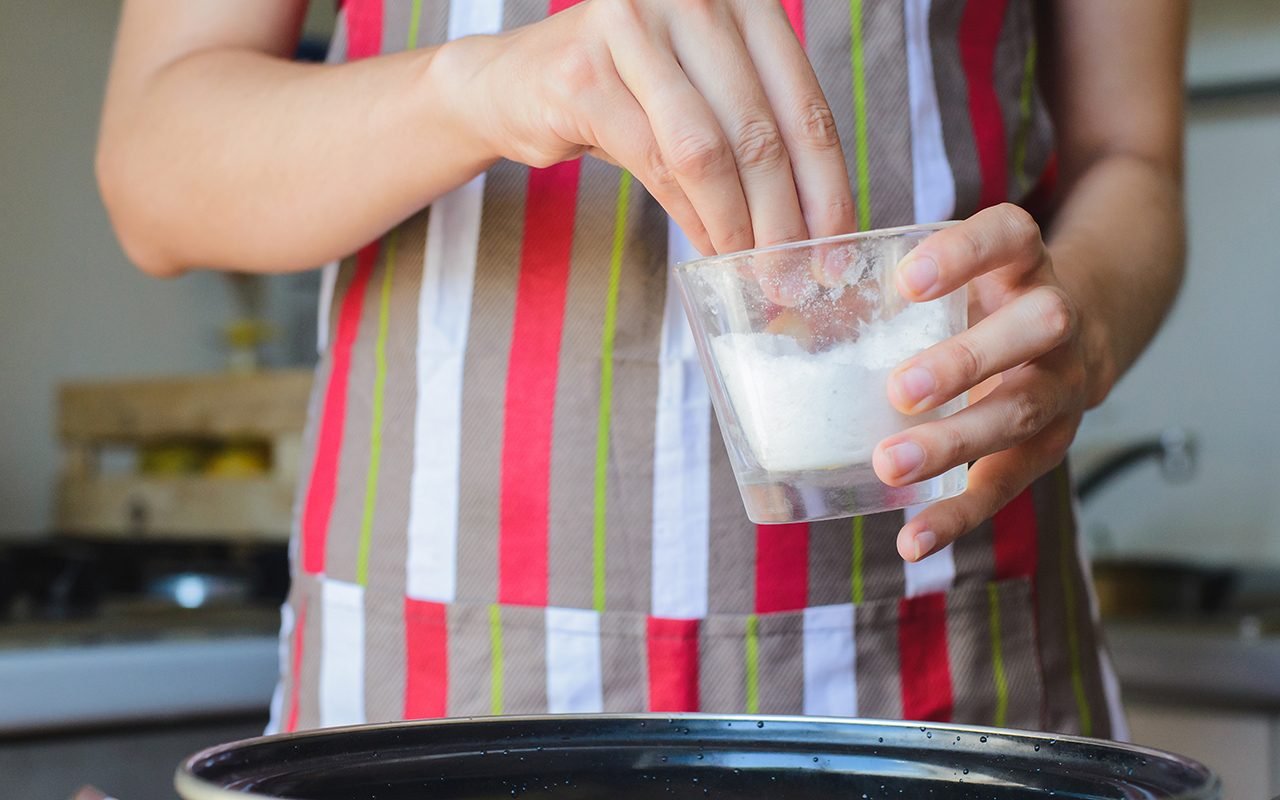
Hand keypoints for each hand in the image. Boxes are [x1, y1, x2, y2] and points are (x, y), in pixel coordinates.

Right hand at [439, 0, 855, 255]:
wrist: (515, 83)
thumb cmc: (625, 95)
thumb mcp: (704, 99)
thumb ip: (757, 137)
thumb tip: (814, 231)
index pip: (803, 102)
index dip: (827, 185)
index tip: (836, 247)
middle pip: (760, 131)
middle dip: (784, 219)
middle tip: (793, 276)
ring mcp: (633, 27)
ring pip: (708, 152)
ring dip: (736, 225)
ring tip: (749, 269)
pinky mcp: (584, 74)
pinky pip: (657, 163)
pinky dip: (690, 215)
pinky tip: (706, 245)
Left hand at [871, 204, 1111, 561]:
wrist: (1075, 338)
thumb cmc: (979, 299)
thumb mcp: (954, 275)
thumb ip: (887, 286)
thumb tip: (773, 311)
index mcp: (1023, 262)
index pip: (1009, 236)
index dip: (964, 254)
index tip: (906, 278)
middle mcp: (1055, 318)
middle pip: (1035, 329)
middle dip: (968, 359)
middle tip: (900, 389)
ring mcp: (1061, 385)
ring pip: (1021, 411)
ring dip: (956, 441)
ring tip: (890, 463)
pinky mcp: (1049, 446)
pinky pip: (1007, 484)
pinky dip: (958, 516)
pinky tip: (913, 541)